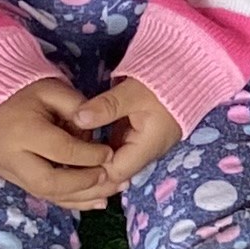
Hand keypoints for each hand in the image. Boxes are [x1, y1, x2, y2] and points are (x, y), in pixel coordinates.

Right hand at [0, 77, 119, 210]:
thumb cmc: (26, 95)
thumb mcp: (53, 90)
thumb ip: (78, 108)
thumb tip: (96, 136)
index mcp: (21, 131)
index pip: (60, 150)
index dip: (89, 155)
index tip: (110, 153)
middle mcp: (11, 158)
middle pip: (49, 182)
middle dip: (84, 183)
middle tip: (109, 176)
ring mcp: (9, 173)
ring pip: (47, 194)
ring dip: (83, 197)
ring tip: (112, 190)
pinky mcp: (14, 181)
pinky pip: (44, 197)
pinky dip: (72, 201)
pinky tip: (96, 201)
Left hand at [68, 78, 182, 189]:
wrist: (188, 72)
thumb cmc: (164, 84)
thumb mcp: (133, 93)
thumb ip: (106, 106)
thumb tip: (78, 118)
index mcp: (147, 147)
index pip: (115, 174)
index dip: (90, 175)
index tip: (66, 165)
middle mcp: (145, 152)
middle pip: (114, 175)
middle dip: (89, 176)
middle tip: (61, 169)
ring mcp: (141, 145)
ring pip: (114, 165)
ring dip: (92, 165)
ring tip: (65, 162)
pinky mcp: (137, 136)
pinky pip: (115, 153)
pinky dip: (98, 154)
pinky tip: (80, 150)